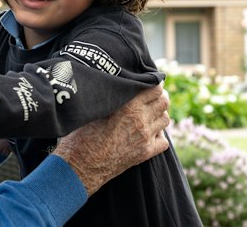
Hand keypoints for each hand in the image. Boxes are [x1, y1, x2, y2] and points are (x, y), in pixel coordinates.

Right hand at [53, 84, 169, 195]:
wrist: (82, 164)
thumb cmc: (82, 134)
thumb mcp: (94, 109)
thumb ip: (111, 98)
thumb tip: (118, 86)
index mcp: (128, 106)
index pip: (154, 88)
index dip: (154, 83)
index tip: (149, 82)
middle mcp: (140, 120)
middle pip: (163, 102)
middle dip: (160, 97)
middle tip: (152, 96)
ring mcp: (145, 138)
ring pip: (165, 120)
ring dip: (159, 114)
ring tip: (149, 113)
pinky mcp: (146, 153)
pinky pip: (164, 141)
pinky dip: (159, 134)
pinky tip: (149, 132)